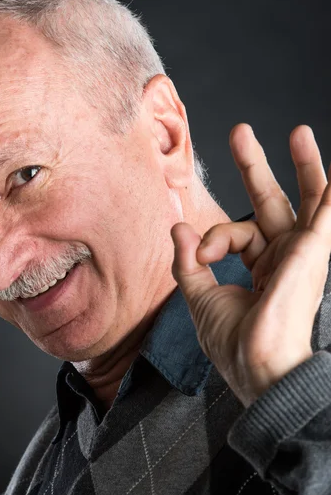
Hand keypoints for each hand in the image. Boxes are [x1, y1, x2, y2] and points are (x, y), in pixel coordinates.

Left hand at [170, 124, 330, 406]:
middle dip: (256, 167)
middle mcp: (285, 258)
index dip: (212, 238)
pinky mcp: (313, 250)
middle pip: (272, 203)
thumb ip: (189, 261)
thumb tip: (178, 226)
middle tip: (240, 132)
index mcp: (263, 268)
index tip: (200, 252)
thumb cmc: (233, 340)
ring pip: (306, 200)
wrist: (256, 363)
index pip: (235, 234)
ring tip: (297, 131)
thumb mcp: (200, 295)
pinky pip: (328, 212)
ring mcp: (303, 254)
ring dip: (302, 164)